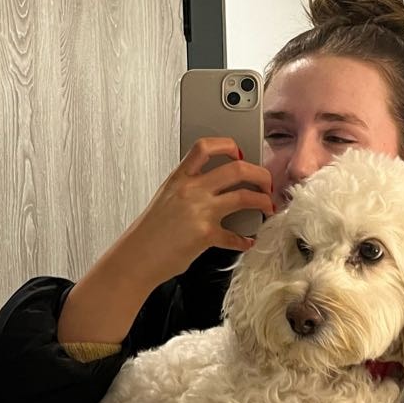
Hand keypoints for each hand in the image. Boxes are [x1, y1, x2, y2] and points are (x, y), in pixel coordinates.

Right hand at [120, 137, 276, 282]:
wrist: (137, 257)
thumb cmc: (150, 232)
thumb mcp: (166, 197)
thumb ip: (189, 187)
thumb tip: (215, 186)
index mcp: (179, 178)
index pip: (205, 147)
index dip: (228, 145)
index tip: (240, 153)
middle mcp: (191, 190)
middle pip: (237, 168)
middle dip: (260, 174)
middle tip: (266, 183)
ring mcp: (200, 211)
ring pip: (245, 196)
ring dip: (263, 201)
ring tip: (267, 206)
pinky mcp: (206, 235)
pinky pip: (236, 236)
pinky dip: (245, 239)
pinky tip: (247, 241)